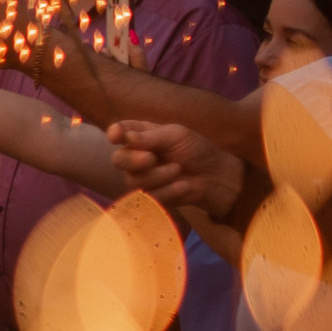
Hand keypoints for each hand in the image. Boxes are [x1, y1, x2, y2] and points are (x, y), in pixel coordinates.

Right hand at [108, 121, 245, 219]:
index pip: (119, 132)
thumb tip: (125, 137)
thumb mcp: (177, 136)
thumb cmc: (197, 150)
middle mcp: (135, 157)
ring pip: (133, 181)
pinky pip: (148, 198)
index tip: (116, 137)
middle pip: (118, 160)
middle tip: (152, 158)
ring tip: (179, 171)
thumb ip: (150, 137)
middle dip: (133, 160)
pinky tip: (184, 186)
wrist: (217, 177)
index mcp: (140, 137)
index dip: (114, 134)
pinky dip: (168, 191)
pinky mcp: (150, 198)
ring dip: (158, 176)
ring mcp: (140, 179)